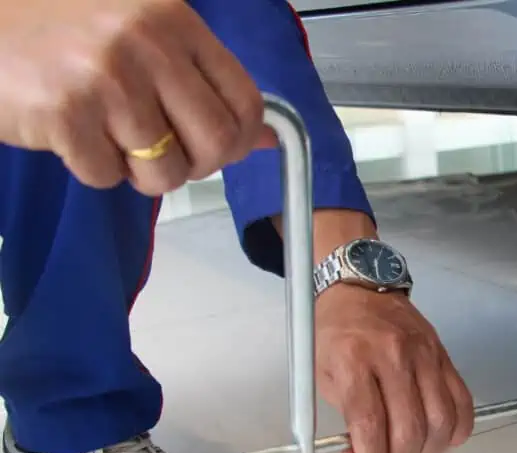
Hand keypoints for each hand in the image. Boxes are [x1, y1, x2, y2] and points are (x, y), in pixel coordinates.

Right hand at [0, 0, 272, 195]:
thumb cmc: (59, 31)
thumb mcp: (141, 35)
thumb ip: (202, 80)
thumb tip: (267, 139)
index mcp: (174, 20)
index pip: (245, 102)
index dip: (240, 140)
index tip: (221, 148)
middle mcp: (146, 44)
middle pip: (216, 144)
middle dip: (195, 165)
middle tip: (164, 153)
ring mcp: (105, 80)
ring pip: (164, 172)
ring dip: (139, 172)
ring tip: (109, 136)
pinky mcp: (65, 115)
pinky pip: (107, 176)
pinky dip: (92, 168)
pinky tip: (72, 132)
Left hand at [315, 285, 474, 452]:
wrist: (360, 290)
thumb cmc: (337, 332)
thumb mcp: (320, 372)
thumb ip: (342, 418)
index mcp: (353, 359)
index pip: (369, 423)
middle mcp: (393, 356)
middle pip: (409, 429)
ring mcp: (424, 356)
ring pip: (441, 422)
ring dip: (428, 451)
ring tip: (412, 452)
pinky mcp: (444, 357)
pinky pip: (463, 403)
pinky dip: (456, 431)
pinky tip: (439, 437)